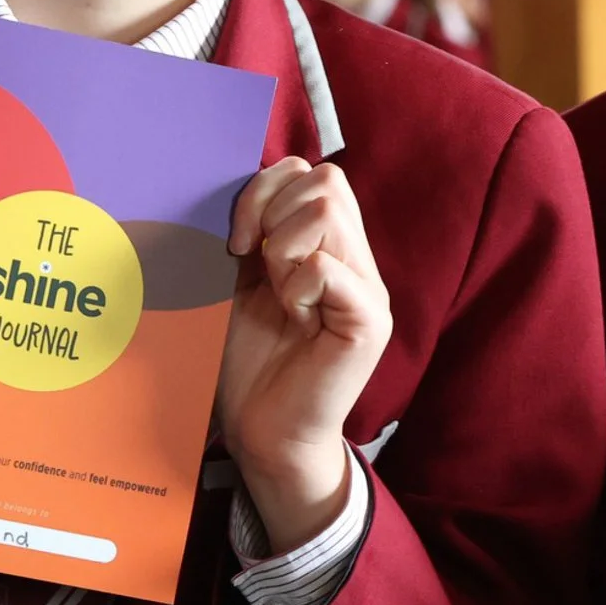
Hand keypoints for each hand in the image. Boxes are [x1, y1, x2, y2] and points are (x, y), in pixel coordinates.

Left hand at [218, 157, 391, 552]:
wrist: (265, 433)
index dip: (265, 190)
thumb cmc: (251, 360)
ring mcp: (369, 288)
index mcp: (330, 245)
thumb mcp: (242, 281)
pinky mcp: (368, 321)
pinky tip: (295, 319)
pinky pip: (327, 268)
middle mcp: (358, 259)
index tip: (236, 240)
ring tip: (278, 293)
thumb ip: (252, 232)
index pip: (314, 171)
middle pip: (327, 180)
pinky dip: (296, 286)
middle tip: (254, 265)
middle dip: (272, 213)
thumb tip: (237, 180)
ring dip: (283, 248)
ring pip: (327, 212)